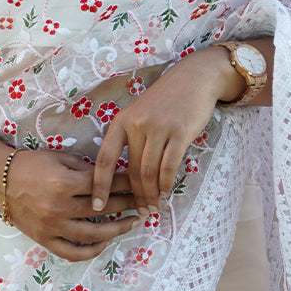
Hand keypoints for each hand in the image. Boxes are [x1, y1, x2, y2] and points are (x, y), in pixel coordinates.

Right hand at [5, 148, 138, 260]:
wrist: (0, 180)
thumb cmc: (32, 164)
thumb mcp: (60, 158)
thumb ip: (86, 169)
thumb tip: (113, 176)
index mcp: (64, 183)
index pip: (104, 184)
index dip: (125, 182)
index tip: (141, 181)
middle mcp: (59, 207)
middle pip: (103, 207)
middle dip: (128, 202)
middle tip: (146, 200)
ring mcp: (52, 227)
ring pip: (94, 233)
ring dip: (118, 228)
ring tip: (134, 222)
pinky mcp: (44, 240)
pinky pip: (73, 252)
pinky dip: (92, 250)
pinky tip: (107, 241)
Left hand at [91, 48, 245, 218]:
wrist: (194, 78)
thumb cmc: (165, 99)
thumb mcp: (139, 113)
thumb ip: (130, 139)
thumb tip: (122, 175)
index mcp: (121, 121)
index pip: (104, 159)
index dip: (99, 185)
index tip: (96, 206)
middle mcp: (136, 124)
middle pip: (131, 171)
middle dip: (135, 196)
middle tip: (140, 212)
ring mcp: (158, 127)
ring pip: (149, 172)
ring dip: (151, 194)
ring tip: (153, 207)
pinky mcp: (179, 132)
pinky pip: (169, 165)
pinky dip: (166, 184)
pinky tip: (166, 193)